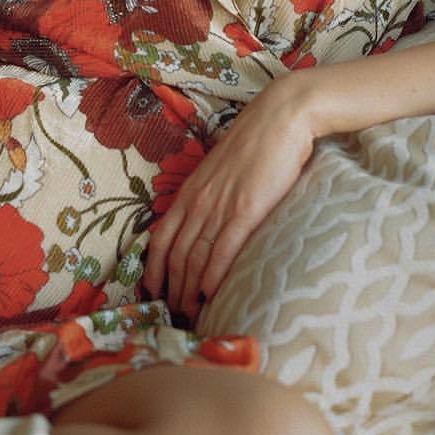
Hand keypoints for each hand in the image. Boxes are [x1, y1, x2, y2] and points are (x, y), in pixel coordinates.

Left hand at [141, 73, 317, 322]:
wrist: (280, 117)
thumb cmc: (256, 143)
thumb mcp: (221, 171)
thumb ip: (211, 196)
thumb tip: (209, 223)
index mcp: (190, 191)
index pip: (161, 238)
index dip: (154, 270)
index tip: (154, 294)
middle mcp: (198, 201)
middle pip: (175, 256)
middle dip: (171, 290)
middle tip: (173, 317)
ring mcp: (220, 206)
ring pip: (194, 258)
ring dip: (189, 291)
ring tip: (190, 316)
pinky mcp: (246, 209)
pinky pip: (222, 249)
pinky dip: (212, 276)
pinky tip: (209, 295)